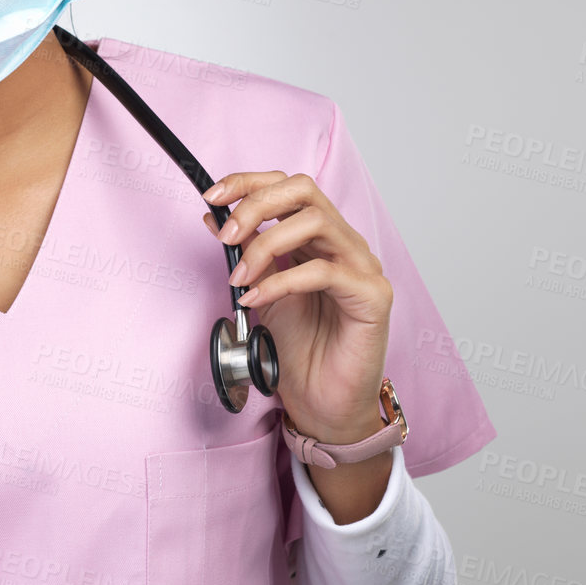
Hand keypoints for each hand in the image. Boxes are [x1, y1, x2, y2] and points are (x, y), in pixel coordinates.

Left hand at [201, 171, 391, 444]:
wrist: (323, 401)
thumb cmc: (300, 348)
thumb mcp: (259, 290)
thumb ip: (243, 252)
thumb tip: (214, 216)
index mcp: (318, 237)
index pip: (288, 186)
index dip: (249, 182)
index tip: (213, 196)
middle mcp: (344, 243)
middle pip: (304, 191)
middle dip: (256, 204)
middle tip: (226, 236)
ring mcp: (362, 266)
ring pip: (315, 222)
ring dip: (265, 244)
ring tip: (239, 277)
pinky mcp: (372, 295)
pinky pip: (324, 272)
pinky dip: (281, 281)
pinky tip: (256, 300)